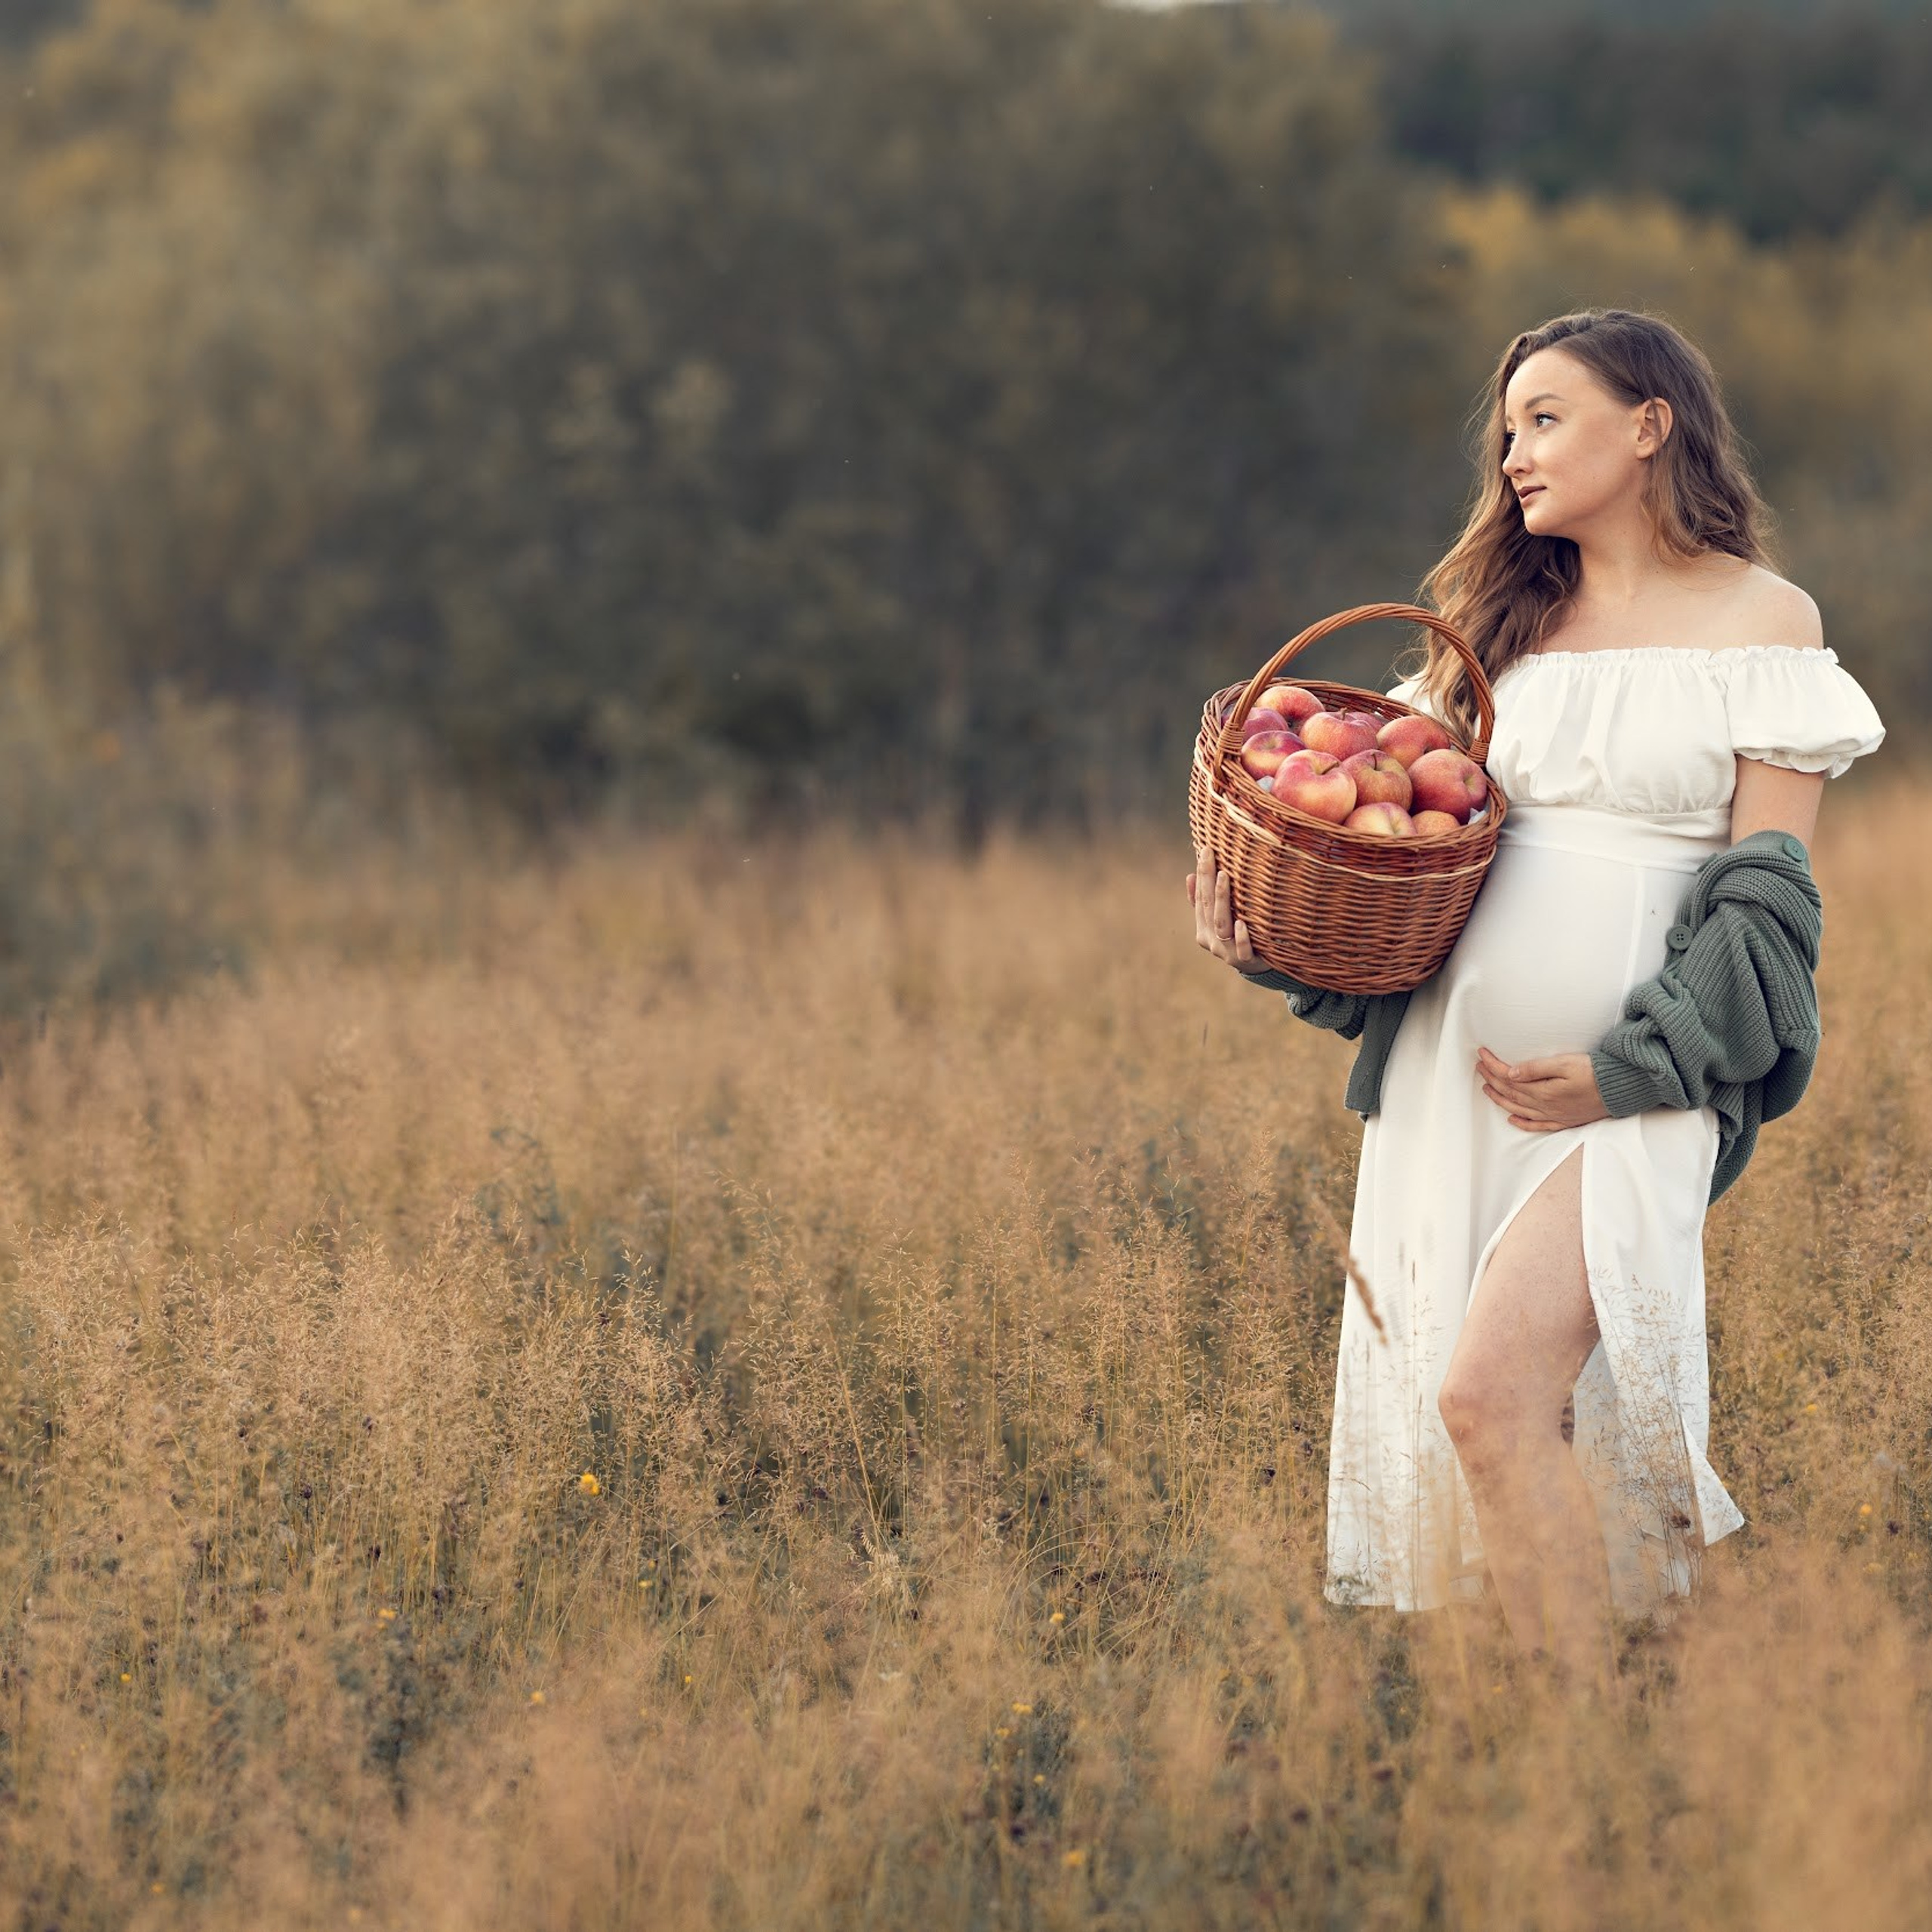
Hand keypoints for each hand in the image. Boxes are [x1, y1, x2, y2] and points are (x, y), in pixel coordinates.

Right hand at [1187, 846, 1272, 974]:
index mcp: (1203, 929)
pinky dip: (1241, 937)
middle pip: (1208, 907)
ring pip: (1221, 924)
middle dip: (1208, 879)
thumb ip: (1204, 902)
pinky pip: (1242, 949)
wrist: (1259, 967)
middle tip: (1210, 855)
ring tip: (1223, 877)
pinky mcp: (1245, 961)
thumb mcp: (1221, 919)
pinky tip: (1241, 923)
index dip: (1201, 874)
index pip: (1200, 898)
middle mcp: (1212, 940)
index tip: (1205, 850)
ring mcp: (1227, 951)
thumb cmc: (1239, 936)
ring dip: (1222, 900)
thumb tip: (1190, 876)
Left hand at [1476, 1047, 1609, 1132]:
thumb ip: (1536, 1069)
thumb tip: (1510, 1073)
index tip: (1481, 1054)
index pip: (1510, 1078)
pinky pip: (1538, 1125)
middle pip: (1511, 1093)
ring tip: (1486, 1088)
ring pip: (1519, 1109)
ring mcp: (1555, 1115)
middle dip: (1492, 1079)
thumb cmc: (1596, 1073)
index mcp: (1544, 1091)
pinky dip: (1523, 1123)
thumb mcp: (1565, 1064)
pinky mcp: (1565, 1120)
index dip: (1493, 1066)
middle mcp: (1546, 1107)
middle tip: (1479, 1067)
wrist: (1621, 1089)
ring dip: (1501, 1099)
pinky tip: (1513, 1119)